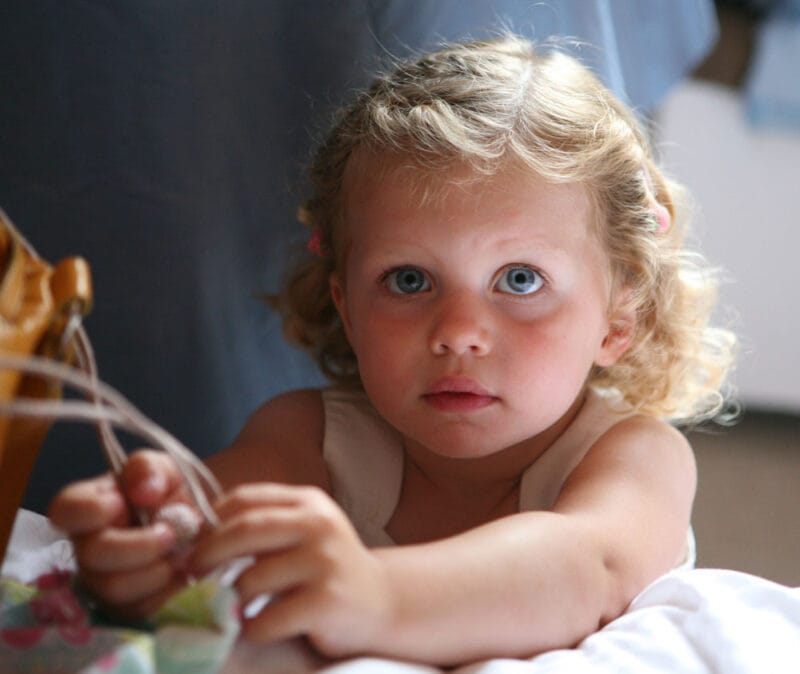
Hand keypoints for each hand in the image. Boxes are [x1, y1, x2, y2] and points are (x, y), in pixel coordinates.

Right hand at [48, 450, 194, 617]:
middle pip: (93, 555)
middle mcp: (88, 546)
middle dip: (139, 546)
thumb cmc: (171, 493)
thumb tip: (144, 491)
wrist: (200, 524)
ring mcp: (103, 579)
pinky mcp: (125, 606)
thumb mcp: (163, 468)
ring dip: (156, 570)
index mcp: (91, 506)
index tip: (121, 503)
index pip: (66, 510)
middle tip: (172, 535)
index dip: (90, 510)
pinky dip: (167, 590)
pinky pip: (138, 608)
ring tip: (180, 554)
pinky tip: (183, 572)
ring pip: (115, 588)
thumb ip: (148, 469)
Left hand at [189, 483, 392, 657]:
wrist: (382, 602)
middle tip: (191, 573)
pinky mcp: (327, 602)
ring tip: (227, 606)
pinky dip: (250, 628)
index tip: (192, 542)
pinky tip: (253, 628)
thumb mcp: (304, 531)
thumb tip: (199, 534)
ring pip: (251, 578)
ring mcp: (325, 563)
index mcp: (309, 502)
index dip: (210, 520)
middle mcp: (319, 525)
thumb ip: (265, 524)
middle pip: (245, 530)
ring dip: (229, 598)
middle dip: (208, 554)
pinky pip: (268, 619)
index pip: (246, 499)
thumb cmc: (328, 567)